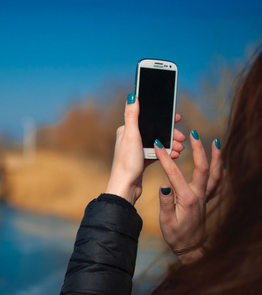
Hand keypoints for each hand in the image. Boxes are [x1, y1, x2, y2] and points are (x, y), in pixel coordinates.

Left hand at [105, 93, 184, 204]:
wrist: (125, 187)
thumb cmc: (127, 162)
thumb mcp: (131, 136)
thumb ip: (132, 115)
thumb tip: (132, 95)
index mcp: (126, 130)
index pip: (147, 118)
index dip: (163, 117)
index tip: (178, 117)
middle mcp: (130, 138)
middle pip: (155, 130)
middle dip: (170, 133)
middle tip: (183, 138)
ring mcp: (136, 150)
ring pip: (158, 142)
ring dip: (171, 144)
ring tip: (181, 149)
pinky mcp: (141, 161)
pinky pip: (157, 153)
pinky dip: (166, 153)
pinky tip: (176, 155)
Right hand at [155, 130, 222, 263]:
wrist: (190, 247)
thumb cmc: (176, 235)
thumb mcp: (166, 221)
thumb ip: (165, 203)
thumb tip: (164, 185)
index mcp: (187, 199)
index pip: (174, 174)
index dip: (166, 158)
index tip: (159, 145)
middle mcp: (199, 195)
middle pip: (203, 167)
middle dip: (198, 149)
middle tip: (193, 133)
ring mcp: (205, 197)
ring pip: (216, 173)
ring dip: (216, 156)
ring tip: (215, 141)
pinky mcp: (207, 199)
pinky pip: (218, 182)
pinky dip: (222, 170)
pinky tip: (221, 161)